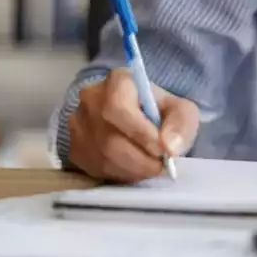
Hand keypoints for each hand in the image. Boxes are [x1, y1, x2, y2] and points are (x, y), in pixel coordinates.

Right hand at [68, 68, 198, 181]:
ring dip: (132, 170)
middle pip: (109, 138)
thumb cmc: (158, 111)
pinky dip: (119, 174)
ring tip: (149, 168)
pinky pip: (95, 167)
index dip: (141, 134)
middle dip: (140, 159)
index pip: (119, 108)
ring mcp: (78, 124)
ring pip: (102, 156)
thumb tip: (170, 147)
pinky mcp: (75, 148)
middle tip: (160, 166)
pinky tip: (133, 169)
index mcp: (117, 81)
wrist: (137, 117)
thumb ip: (181, 123)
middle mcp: (91, 99)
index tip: (163, 150)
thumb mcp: (180, 110)